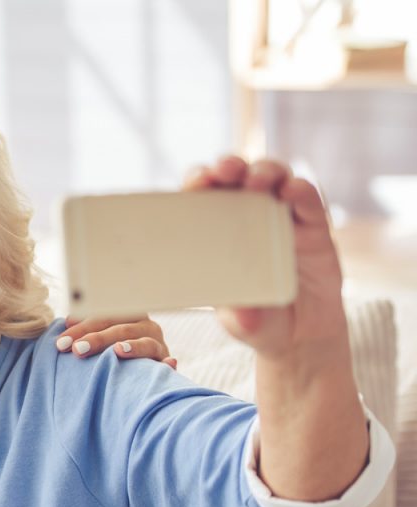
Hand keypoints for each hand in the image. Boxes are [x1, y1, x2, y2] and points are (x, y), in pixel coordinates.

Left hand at [55, 315, 176, 368]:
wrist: (143, 367)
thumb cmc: (113, 349)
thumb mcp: (102, 335)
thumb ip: (87, 328)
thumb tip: (67, 323)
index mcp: (125, 315)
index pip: (101, 317)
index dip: (81, 328)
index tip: (62, 342)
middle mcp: (144, 325)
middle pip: (120, 328)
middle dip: (97, 339)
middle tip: (77, 350)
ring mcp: (157, 343)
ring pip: (145, 342)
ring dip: (132, 346)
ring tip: (118, 350)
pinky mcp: (166, 361)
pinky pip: (167, 362)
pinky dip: (167, 363)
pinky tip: (167, 364)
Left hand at [183, 156, 347, 358]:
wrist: (301, 336)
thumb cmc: (257, 321)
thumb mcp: (240, 321)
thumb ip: (240, 315)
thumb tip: (242, 313)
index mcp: (220, 233)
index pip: (205, 197)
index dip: (199, 182)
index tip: (197, 182)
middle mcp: (249, 218)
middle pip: (238, 178)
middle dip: (230, 166)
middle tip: (226, 170)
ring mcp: (283, 219)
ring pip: (275, 179)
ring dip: (266, 171)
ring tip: (257, 180)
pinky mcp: (314, 228)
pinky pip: (310, 202)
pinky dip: (302, 191)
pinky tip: (294, 191)